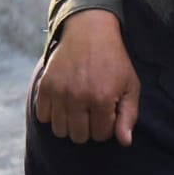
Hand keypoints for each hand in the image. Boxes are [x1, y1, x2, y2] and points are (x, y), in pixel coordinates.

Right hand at [34, 10, 139, 144]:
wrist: (89, 31)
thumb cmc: (113, 61)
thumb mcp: (130, 85)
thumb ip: (129, 116)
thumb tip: (124, 142)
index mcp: (102, 98)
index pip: (100, 135)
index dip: (105, 127)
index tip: (106, 112)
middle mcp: (79, 97)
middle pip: (78, 137)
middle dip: (87, 129)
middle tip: (92, 111)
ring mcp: (59, 92)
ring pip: (60, 130)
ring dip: (69, 124)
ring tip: (77, 109)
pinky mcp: (45, 86)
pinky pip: (43, 117)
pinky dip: (52, 114)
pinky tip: (63, 103)